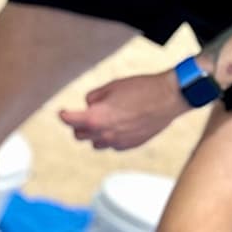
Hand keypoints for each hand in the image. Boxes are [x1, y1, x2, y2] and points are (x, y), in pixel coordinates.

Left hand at [58, 72, 188, 150]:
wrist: (169, 98)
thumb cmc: (141, 88)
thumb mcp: (112, 86)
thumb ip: (94, 97)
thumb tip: (88, 105)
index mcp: (95, 118)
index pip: (69, 121)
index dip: (64, 115)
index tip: (62, 112)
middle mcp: (103, 134)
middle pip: (79, 136)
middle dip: (79, 126)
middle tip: (85, 116)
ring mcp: (116, 142)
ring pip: (95, 143)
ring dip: (95, 134)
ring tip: (106, 120)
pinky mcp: (129, 146)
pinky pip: (113, 145)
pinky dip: (112, 137)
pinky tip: (122, 125)